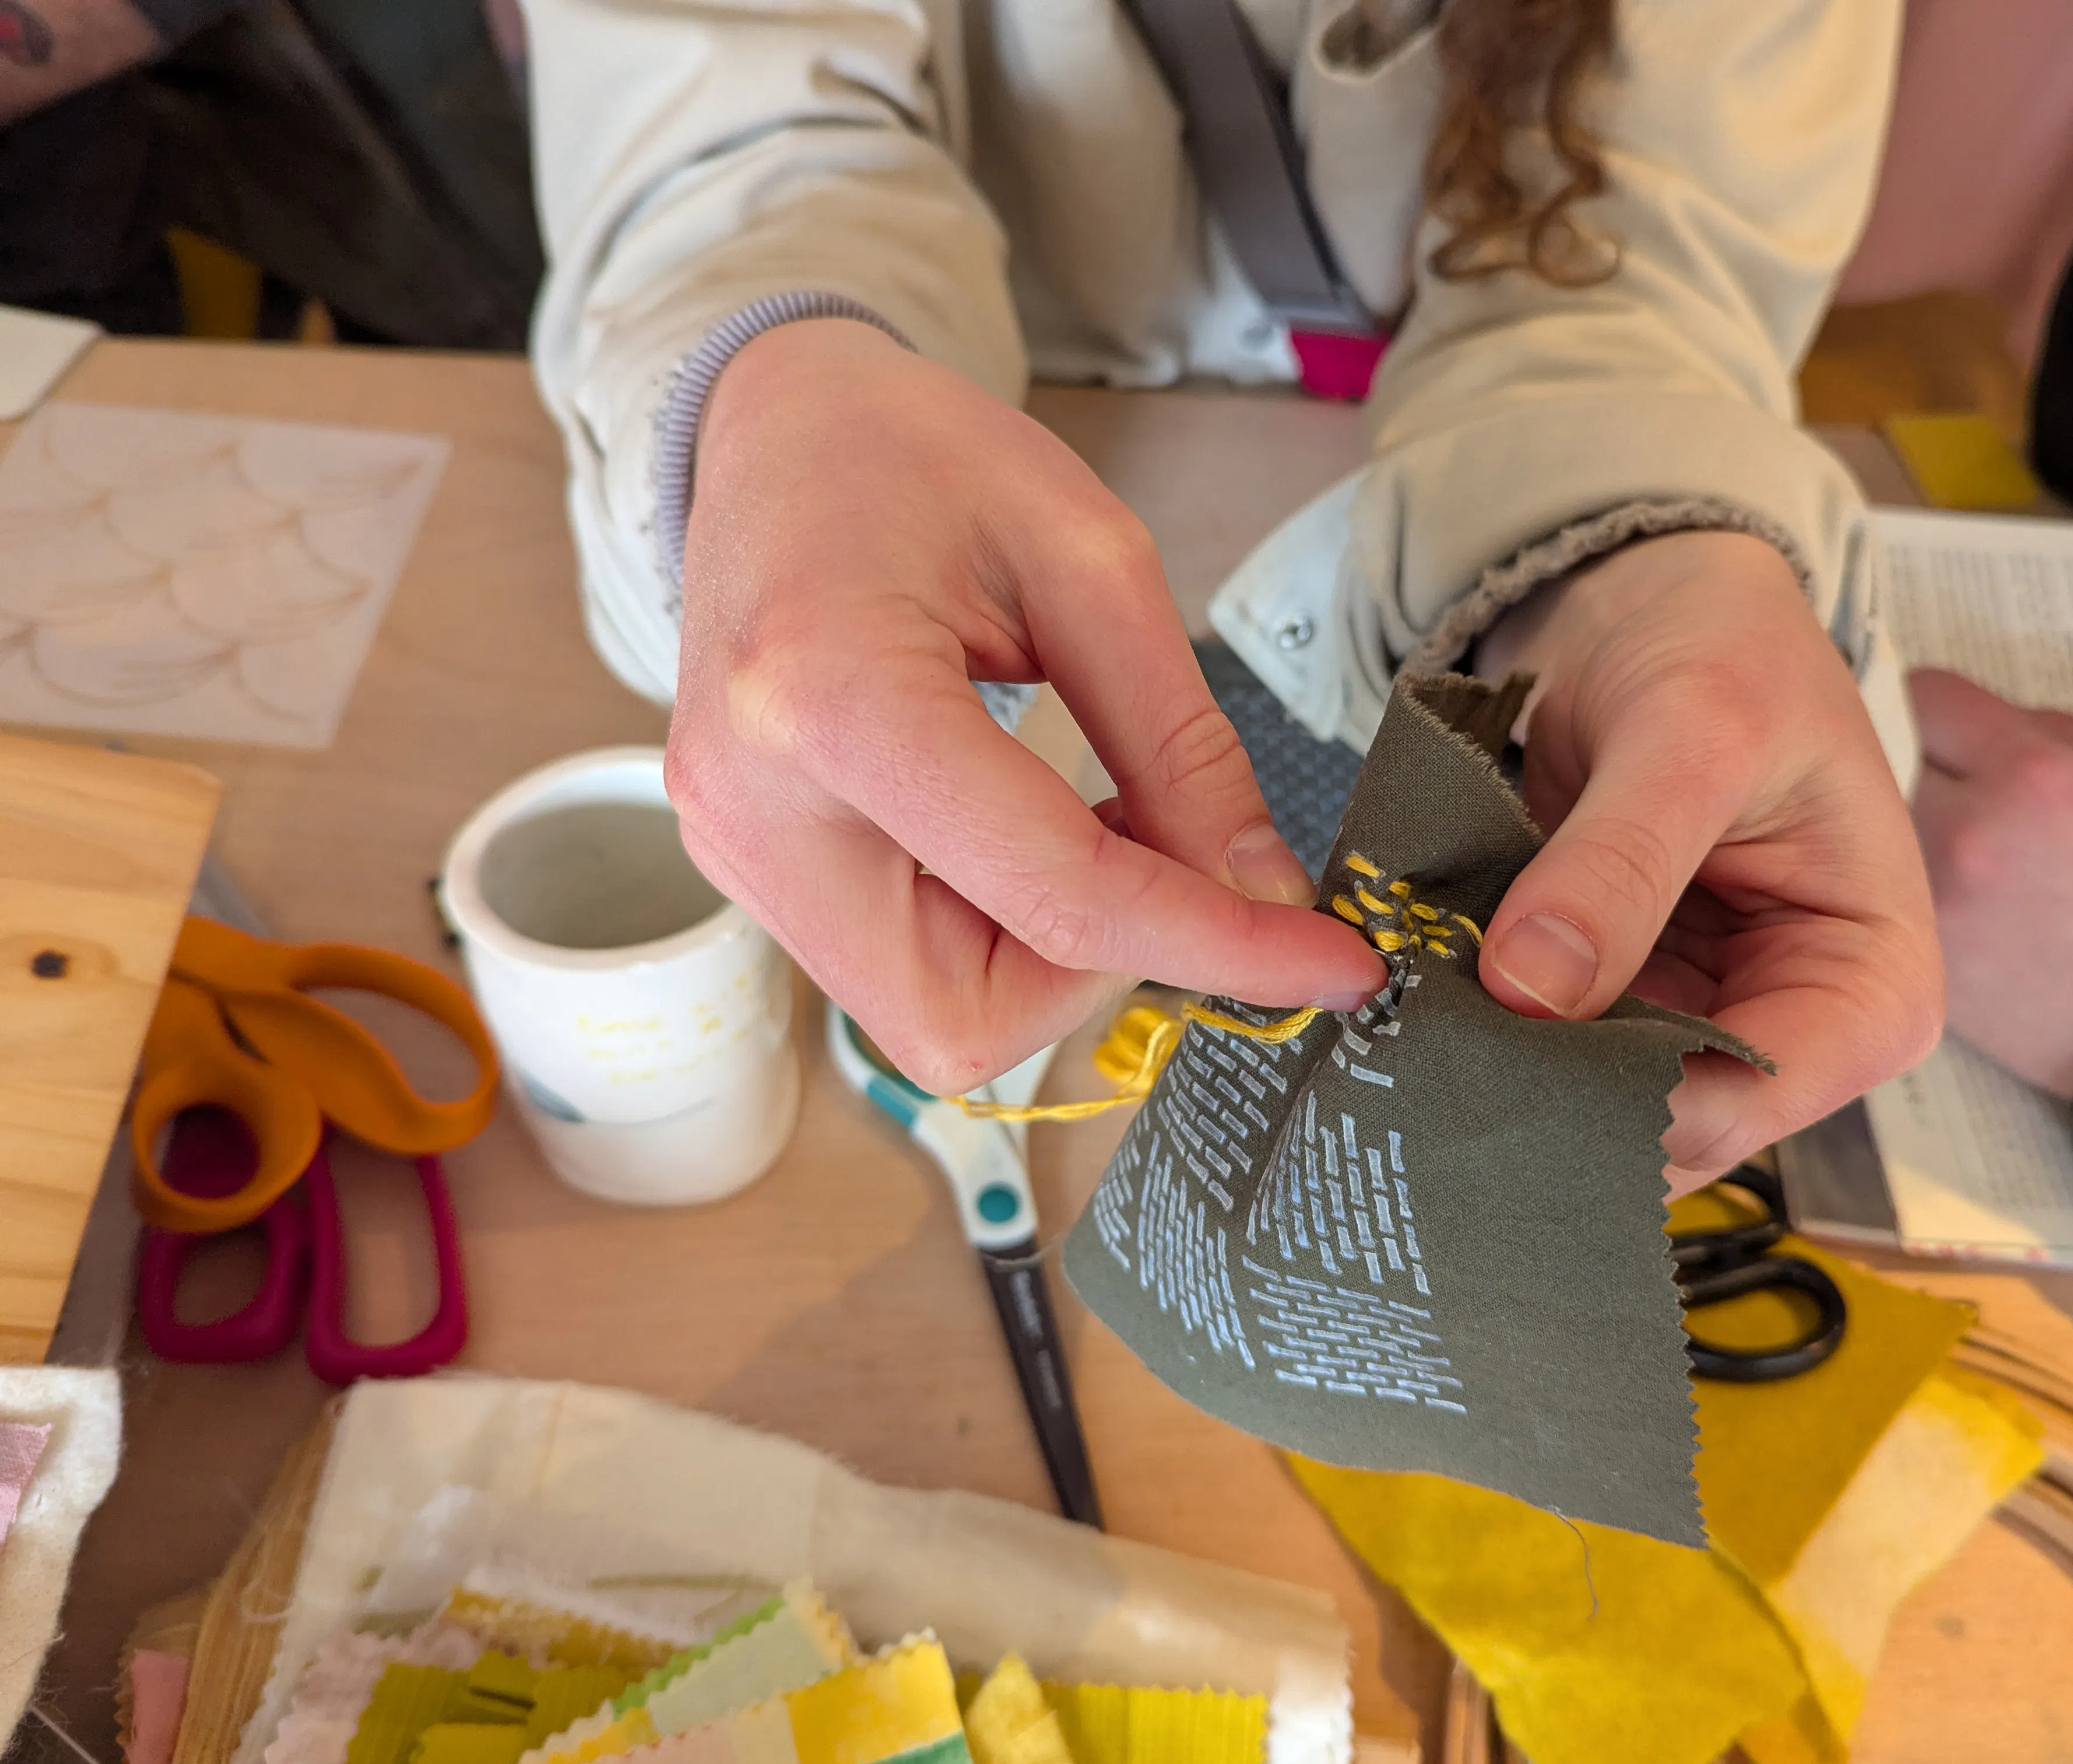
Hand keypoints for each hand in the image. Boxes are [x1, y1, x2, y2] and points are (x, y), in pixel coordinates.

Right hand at [666, 322, 1383, 1091]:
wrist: (773, 431)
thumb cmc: (913, 457)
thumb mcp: (1089, 559)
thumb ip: (1181, 743)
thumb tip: (1262, 894)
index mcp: (830, 703)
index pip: (1059, 898)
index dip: (1218, 947)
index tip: (1337, 965)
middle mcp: (753, 810)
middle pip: (968, 1020)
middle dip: (1099, 968)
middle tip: (1161, 856)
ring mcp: (734, 854)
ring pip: (934, 1021)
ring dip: (1048, 955)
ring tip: (1087, 820)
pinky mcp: (745, 870)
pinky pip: (898, 974)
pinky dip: (994, 934)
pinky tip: (1021, 830)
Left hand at [1473, 530, 1941, 1185]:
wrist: (1659, 604)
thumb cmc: (1722, 648)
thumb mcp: (1689, 734)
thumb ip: (1617, 866)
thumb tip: (1528, 990)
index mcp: (1872, 987)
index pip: (1751, 1099)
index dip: (1626, 1098)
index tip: (1505, 1051)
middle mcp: (1790, 1029)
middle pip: (1669, 1124)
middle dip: (1554, 1094)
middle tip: (1432, 1050)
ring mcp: (1698, 1023)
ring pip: (1595, 1106)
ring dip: (1506, 1071)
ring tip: (1416, 1024)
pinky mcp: (1620, 1005)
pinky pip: (1548, 1054)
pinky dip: (1487, 1032)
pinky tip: (1423, 1004)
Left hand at [1909, 668, 2072, 1099]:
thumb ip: (2056, 734)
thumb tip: (1982, 720)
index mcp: (2032, 772)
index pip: (1926, 696)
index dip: (1947, 710)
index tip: (1958, 728)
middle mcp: (1967, 830)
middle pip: (1890, 760)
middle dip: (1925, 767)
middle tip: (1969, 792)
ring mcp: (1936, 901)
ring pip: (1881, 831)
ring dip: (1916, 828)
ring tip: (1978, 853)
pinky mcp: (1925, 958)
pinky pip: (1891, 895)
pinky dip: (1919, 888)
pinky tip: (1978, 904)